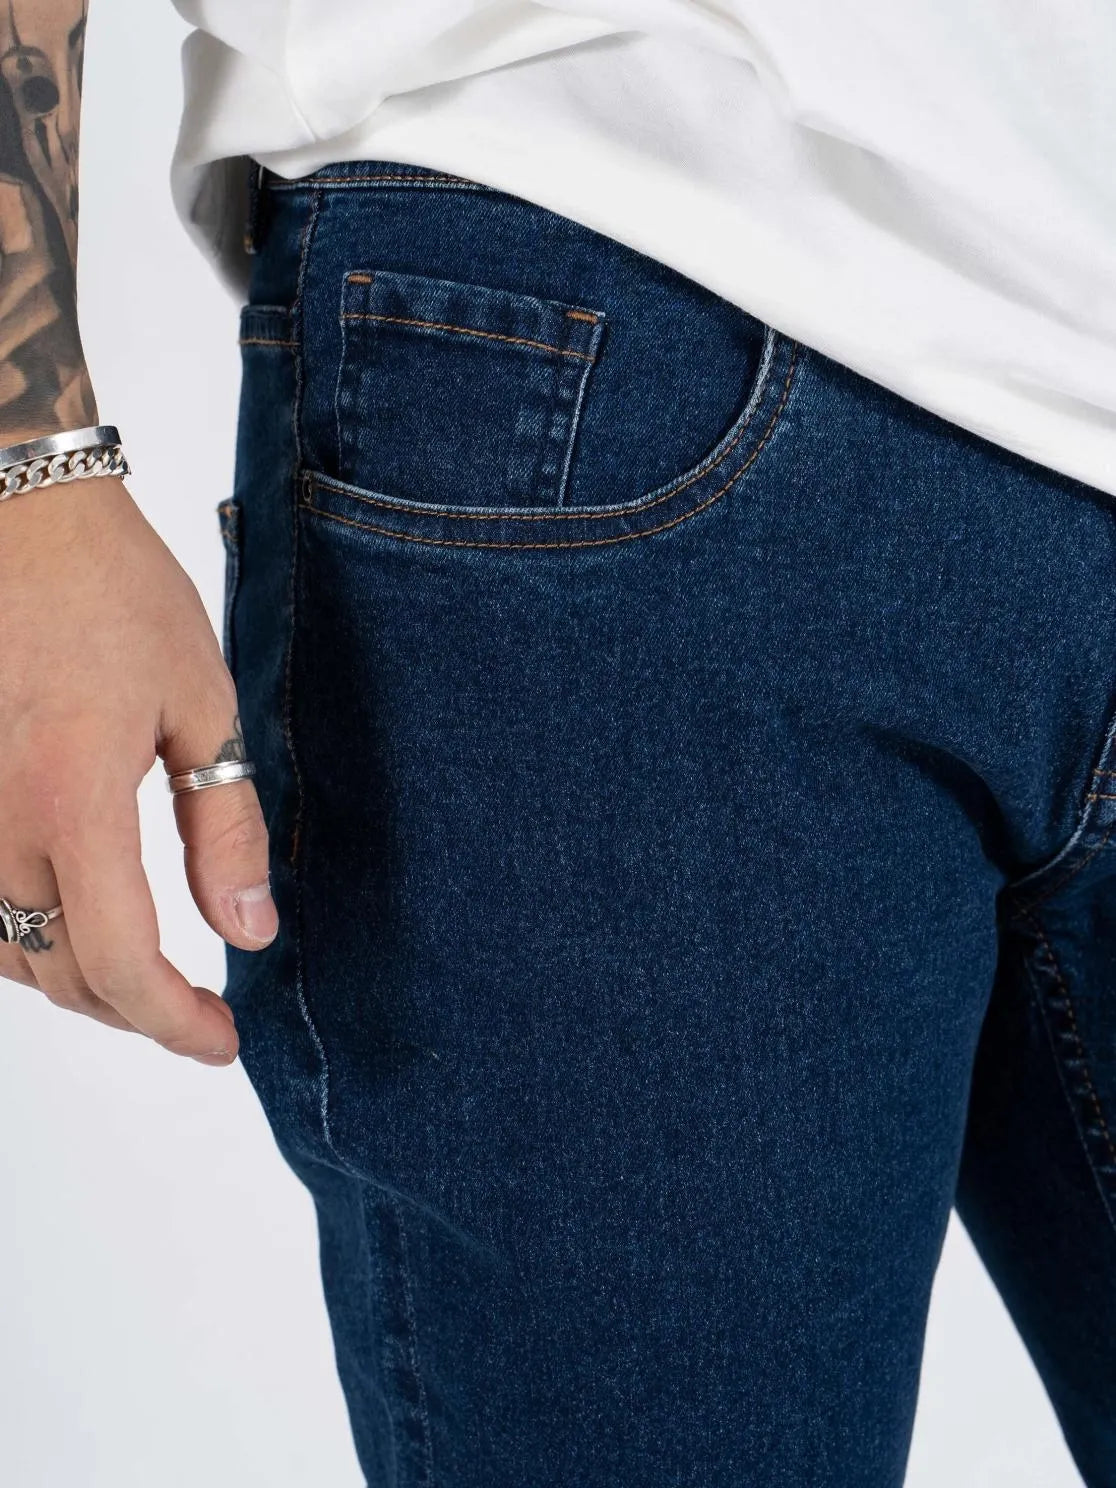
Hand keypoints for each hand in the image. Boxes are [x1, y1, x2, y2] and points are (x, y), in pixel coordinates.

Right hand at [0, 475, 276, 1064]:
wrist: (15, 515)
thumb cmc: (113, 592)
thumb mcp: (203, 705)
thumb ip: (225, 829)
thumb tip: (246, 932)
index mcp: (70, 797)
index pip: (119, 962)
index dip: (175, 1024)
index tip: (220, 1039)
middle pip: (59, 973)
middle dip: (136, 1010)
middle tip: (197, 1013)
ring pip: (3, 951)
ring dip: (75, 980)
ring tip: (143, 977)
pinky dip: (19, 937)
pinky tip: (66, 923)